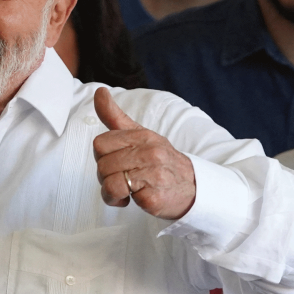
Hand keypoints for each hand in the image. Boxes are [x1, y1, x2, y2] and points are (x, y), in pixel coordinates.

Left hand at [93, 88, 195, 219]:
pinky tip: (136, 197)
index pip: (100, 144)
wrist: (194, 189)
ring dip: (111, 192)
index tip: (116, 162)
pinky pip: (121, 197)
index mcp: (142, 136)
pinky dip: (123, 201)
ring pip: (109, 183)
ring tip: (126, 191)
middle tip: (123, 178)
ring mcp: (154, 175)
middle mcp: (150, 152)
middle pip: (102, 166)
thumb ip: (115, 116)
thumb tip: (99, 92)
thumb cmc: (162, 162)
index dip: (103, 157)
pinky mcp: (154, 197)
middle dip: (106, 177)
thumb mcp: (140, 136)